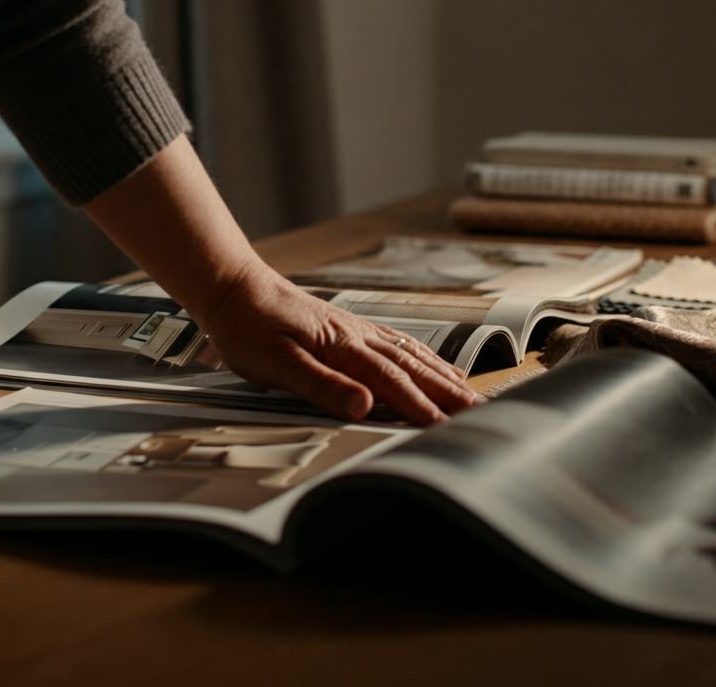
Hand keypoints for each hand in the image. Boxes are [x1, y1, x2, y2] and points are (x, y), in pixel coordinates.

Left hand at [85, 134, 483, 425]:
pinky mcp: (345, 326)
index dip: (421, 408)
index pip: (390, 383)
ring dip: (439, 374)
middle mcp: (355, 336)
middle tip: (482, 415)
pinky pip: (393, 341)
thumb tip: (364, 406)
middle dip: (447, 393)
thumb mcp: (275, 363)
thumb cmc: (248, 326)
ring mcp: (353, 329)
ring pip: (407, 353)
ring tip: (469, 392)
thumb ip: (321, 386)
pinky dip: (418, 353)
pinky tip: (426, 360)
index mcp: (341, 348)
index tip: (449, 430)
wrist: (232, 285)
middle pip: (410, 367)